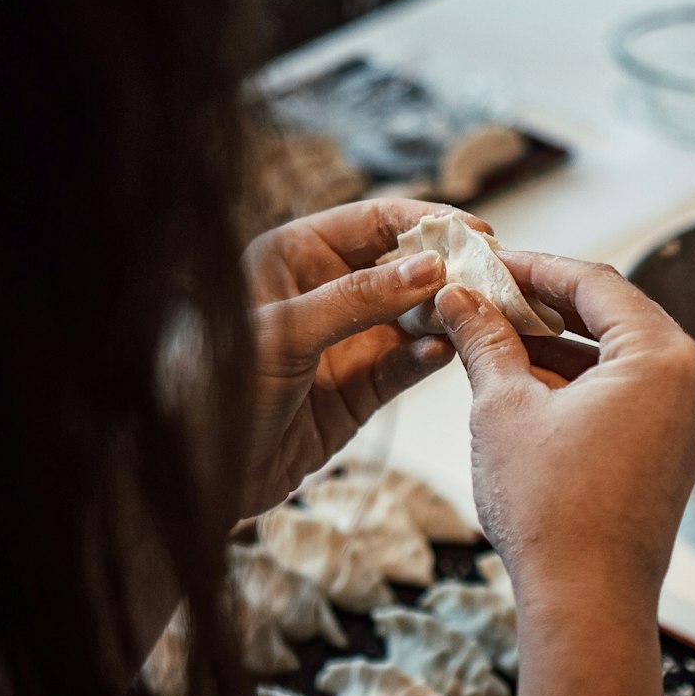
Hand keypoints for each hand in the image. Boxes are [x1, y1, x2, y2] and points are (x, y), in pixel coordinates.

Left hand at [240, 198, 489, 516]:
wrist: (197, 474)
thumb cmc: (215, 388)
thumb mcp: (284, 333)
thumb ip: (358, 298)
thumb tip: (429, 266)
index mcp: (293, 257)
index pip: (372, 222)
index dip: (425, 221)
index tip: (476, 232)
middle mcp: (323, 293)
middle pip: (402, 266)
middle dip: (449, 268)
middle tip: (497, 274)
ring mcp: (343, 341)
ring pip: (412, 316)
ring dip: (447, 314)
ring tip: (483, 313)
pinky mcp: (356, 390)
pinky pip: (404, 365)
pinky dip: (427, 358)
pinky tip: (446, 352)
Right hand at [435, 253, 694, 615]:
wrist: (586, 603)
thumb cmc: (552, 510)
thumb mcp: (504, 407)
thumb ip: (485, 340)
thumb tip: (459, 298)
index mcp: (665, 357)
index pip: (595, 283)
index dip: (535, 266)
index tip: (490, 260)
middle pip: (612, 315)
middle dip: (545, 304)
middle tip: (488, 291)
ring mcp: (692, 420)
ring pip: (618, 356)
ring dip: (558, 344)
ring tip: (494, 332)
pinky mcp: (677, 452)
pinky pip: (628, 393)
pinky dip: (580, 381)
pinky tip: (525, 377)